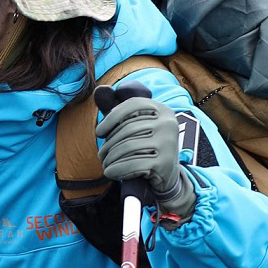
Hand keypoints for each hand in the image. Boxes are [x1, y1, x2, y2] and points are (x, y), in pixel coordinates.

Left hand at [95, 94, 195, 223]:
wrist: (167, 177)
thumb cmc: (145, 148)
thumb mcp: (133, 128)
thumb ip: (117, 111)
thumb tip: (100, 90)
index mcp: (163, 110)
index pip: (132, 105)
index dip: (111, 117)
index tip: (99, 132)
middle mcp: (168, 123)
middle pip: (127, 129)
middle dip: (108, 145)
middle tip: (101, 156)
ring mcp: (168, 143)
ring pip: (127, 147)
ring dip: (110, 159)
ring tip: (105, 165)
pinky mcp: (164, 163)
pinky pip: (132, 164)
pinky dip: (117, 169)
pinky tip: (110, 173)